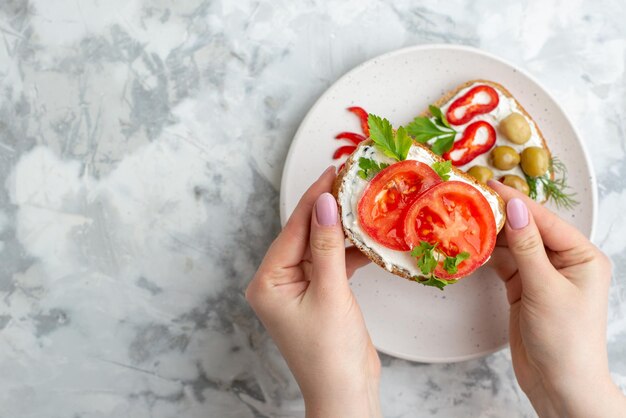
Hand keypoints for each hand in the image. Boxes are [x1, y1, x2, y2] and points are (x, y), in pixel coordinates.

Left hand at [246, 167, 380, 417]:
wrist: (346, 393)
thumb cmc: (331, 354)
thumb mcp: (330, 293)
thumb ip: (327, 247)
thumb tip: (325, 204)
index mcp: (267, 282)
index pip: (293, 229)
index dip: (314, 198)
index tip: (332, 171)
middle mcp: (277, 282)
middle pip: (305, 234)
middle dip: (328, 209)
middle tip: (351, 180)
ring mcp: (298, 288)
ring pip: (321, 246)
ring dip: (341, 229)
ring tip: (362, 202)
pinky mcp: (319, 294)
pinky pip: (331, 263)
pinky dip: (348, 251)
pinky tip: (366, 237)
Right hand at [487, 180, 625, 417]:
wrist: (559, 385)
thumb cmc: (565, 340)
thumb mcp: (546, 289)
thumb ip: (528, 247)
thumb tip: (515, 208)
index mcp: (582, 257)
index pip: (545, 220)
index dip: (515, 203)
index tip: (488, 186)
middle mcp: (564, 262)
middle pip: (529, 230)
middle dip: (501, 216)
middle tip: (471, 199)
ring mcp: (543, 276)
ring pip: (514, 246)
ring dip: (492, 235)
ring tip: (466, 217)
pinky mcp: (525, 290)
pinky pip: (506, 265)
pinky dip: (489, 256)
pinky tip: (473, 245)